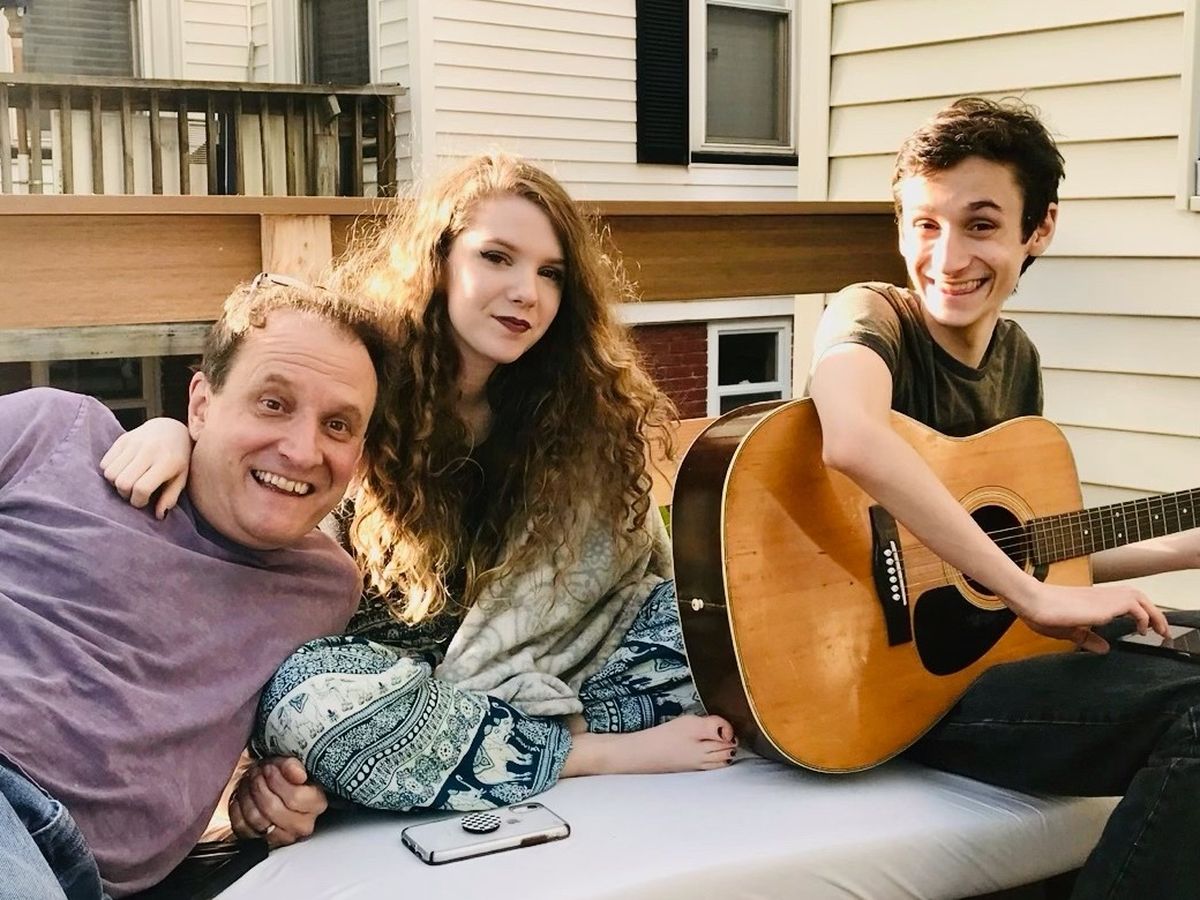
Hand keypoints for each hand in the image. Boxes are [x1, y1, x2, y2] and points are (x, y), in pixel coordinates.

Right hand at [99, 418, 191, 518]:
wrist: (171, 428)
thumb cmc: (178, 458)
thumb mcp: (181, 478)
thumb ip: (171, 497)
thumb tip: (159, 515)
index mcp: (167, 462)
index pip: (141, 488)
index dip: (138, 501)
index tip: (143, 501)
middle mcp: (149, 450)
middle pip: (123, 482)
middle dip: (125, 494)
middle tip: (134, 492)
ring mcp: (134, 442)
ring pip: (110, 474)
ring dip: (116, 483)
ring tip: (129, 481)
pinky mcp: (122, 438)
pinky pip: (105, 463)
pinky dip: (110, 472)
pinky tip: (123, 471)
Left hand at [227, 757, 326, 848]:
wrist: (269, 786)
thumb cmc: (281, 775)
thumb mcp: (288, 763)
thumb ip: (293, 766)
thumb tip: (297, 775)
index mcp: (317, 804)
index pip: (294, 798)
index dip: (277, 781)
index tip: (269, 768)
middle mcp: (303, 825)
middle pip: (273, 809)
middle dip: (259, 786)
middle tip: (256, 773)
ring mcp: (282, 838)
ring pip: (256, 818)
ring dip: (247, 795)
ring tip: (249, 782)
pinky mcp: (260, 842)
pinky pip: (242, 826)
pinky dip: (238, 808)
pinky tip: (243, 797)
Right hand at [1006, 579, 1169, 653]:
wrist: (1032, 599)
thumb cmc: (1042, 612)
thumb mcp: (1069, 631)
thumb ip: (1088, 638)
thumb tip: (1104, 648)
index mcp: (1092, 600)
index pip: (1123, 601)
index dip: (1138, 612)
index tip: (1144, 628)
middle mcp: (1101, 595)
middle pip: (1137, 596)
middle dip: (1154, 613)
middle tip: (1162, 631)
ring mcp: (1104, 598)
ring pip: (1140, 598)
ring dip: (1154, 613)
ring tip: (1160, 630)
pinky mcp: (1104, 604)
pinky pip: (1134, 606)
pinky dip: (1143, 617)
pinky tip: (1141, 630)